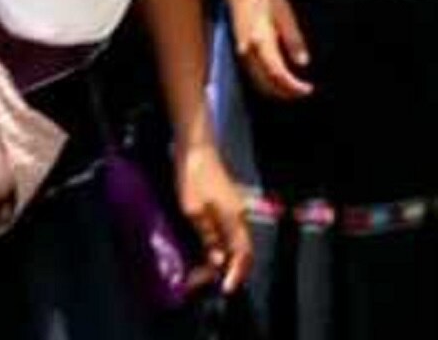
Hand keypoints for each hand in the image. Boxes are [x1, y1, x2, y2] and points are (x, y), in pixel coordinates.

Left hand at [176, 141, 251, 294]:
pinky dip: (222, 246)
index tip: (225, 288)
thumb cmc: (194, 176)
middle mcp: (239, 214)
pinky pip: (230, 232)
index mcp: (234, 218)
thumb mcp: (194, 211)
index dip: (236, 273)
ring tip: (207, 271)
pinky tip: (209, 250)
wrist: (196, 148)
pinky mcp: (226, 203)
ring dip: (226, 259)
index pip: (243, 253)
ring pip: (237, 241)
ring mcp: (234, 208)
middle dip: (231, 269)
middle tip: (211, 282)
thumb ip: (207, 237)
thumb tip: (216, 259)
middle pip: (243, 249)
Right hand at [230, 0, 311, 98]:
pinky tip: (280, 80)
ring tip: (295, 89)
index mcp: (261, 42)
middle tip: (304, 91)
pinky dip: (267, 83)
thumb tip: (303, 62)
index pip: (278, 74)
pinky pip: (253, 75)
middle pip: (267, 83)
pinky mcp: (241, 51)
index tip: (307, 89)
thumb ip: (294, 40)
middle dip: (286, 92)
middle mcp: (248, 52)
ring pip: (258, 82)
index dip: (293, 86)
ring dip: (276, 90)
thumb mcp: (285, 14)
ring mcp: (242, 53)